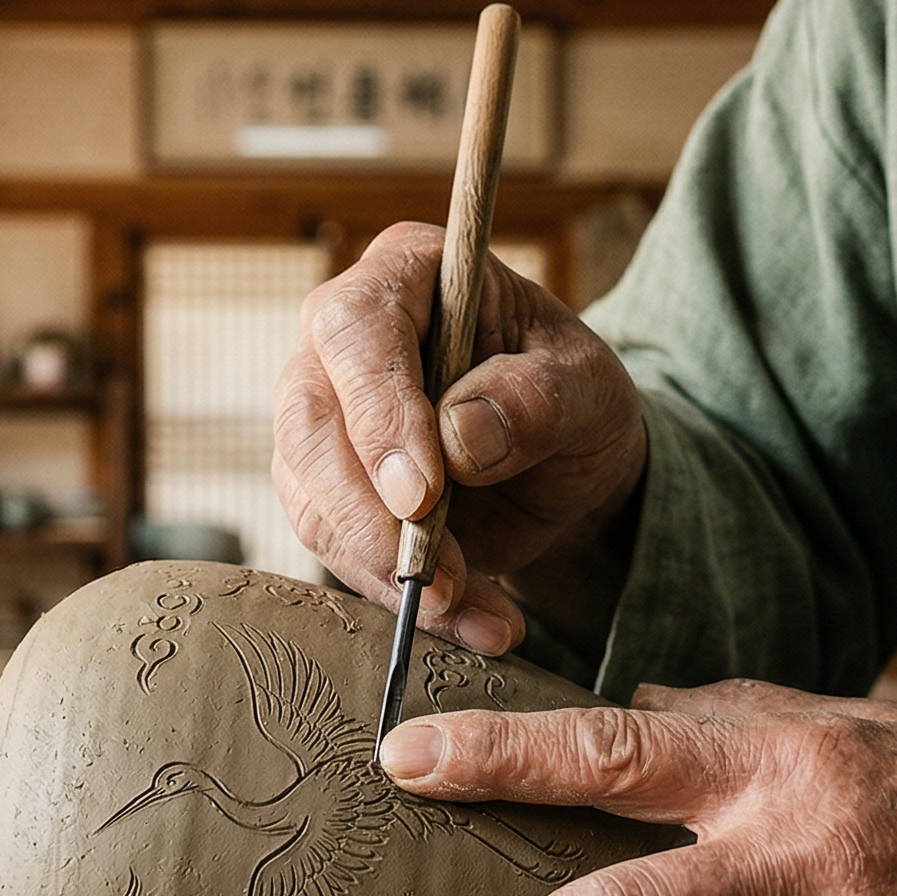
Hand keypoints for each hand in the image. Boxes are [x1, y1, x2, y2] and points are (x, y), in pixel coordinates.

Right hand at [274, 222, 646, 654]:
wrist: (563, 465)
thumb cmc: (571, 398)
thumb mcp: (588, 388)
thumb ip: (536, 399)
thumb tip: (460, 437)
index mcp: (406, 275)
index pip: (357, 332)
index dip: (378, 412)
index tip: (420, 494)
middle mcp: (342, 343)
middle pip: (309, 422)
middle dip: (366, 511)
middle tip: (435, 574)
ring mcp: (322, 418)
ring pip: (309, 496)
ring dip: (386, 568)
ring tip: (474, 610)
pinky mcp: (323, 490)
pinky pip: (336, 549)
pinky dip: (399, 596)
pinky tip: (469, 620)